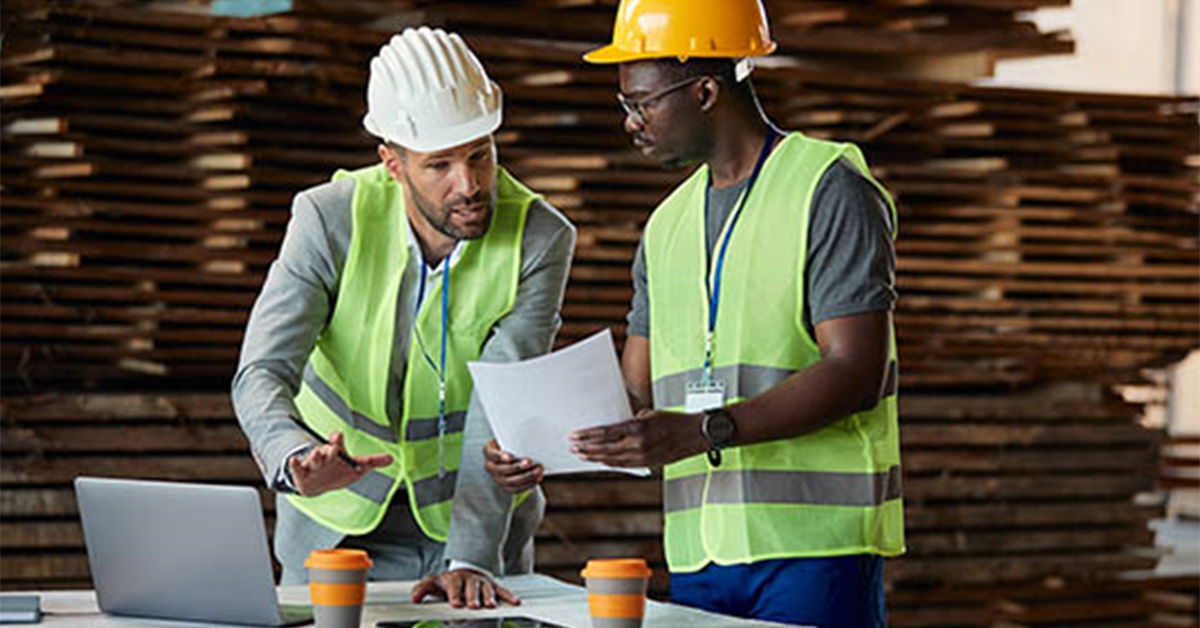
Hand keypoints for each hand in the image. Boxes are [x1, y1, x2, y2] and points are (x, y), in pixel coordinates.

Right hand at [289, 432, 392, 496]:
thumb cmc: (338, 473)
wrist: (318, 486)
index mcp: (336, 451)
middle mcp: (324, 455)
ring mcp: (312, 464)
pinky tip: (294, 460)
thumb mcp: (356, 468)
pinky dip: (295, 464)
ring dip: (315, 455)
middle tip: (332, 448)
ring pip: (313, 458)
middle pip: (326, 450)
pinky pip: (297, 468)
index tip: (337, 436)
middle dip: (328, 449)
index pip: (336, 443)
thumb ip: (372, 462)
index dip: (337, 440)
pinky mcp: (301, 474)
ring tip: (316, 453)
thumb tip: (391, 458)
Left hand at [411, 568, 519, 608]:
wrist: (465, 572)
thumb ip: (422, 590)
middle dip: (473, 597)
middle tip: (473, 606)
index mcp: (455, 579)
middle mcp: (470, 580)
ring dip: (489, 597)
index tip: (456, 604)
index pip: (455, 587)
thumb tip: (414, 598)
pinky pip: (502, 590)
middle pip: (472, 588)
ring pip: (487, 589)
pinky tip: (515, 602)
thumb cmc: (448, 583)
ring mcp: (482, 583)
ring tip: (491, 606)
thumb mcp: (433, 584)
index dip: (455, 595)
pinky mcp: (493, 586)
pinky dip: (508, 596)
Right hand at [482, 439, 542, 492]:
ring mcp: (497, 478)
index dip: (501, 456)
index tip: (510, 457)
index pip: (492, 454)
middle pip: (502, 470)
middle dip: (517, 467)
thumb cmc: (511, 443)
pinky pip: (516, 489)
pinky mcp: (505, 486)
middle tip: (529, 462)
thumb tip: (525, 432)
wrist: (513, 452)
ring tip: (538, 470)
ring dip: (526, 476)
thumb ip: (513, 437)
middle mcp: (490, 466)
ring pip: (510, 481)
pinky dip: (527, 484)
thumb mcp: (508, 437)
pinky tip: (536, 478)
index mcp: (489, 452)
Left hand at [570, 409, 706, 467]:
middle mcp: (638, 443)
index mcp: (637, 428)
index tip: (575, 435)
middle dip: (586, 448)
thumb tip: (615, 427)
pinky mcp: (647, 463)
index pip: (605, 433)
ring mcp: (642, 456)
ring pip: (612, 459)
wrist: (694, 435)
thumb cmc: (673, 421)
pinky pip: (623, 465)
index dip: (588, 435)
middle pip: (605, 448)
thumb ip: (631, 421)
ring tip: (582, 455)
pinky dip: (610, 463)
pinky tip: (601, 461)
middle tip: (573, 447)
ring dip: (595, 457)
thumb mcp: (649, 414)